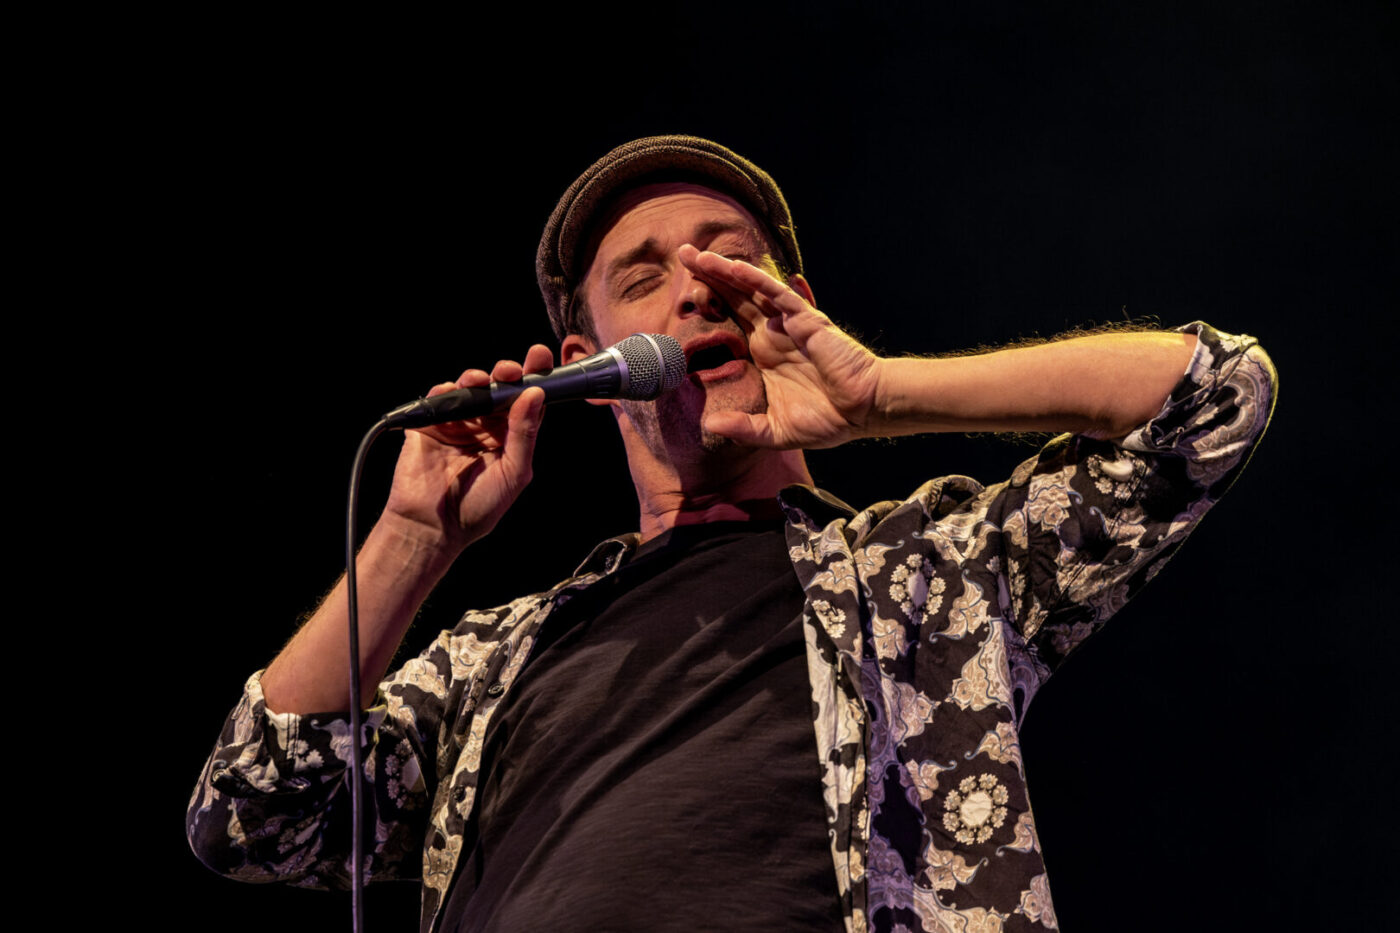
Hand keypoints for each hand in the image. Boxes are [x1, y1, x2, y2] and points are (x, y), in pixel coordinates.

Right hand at [381, 344, 552, 553]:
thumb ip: (524, 434)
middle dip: (507, 372)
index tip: (540, 356)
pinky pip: (439, 399)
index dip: (535, 377)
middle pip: (500, 389)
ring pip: (471, 388)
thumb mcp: (513, 472)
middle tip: (510, 370)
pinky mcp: (431, 425)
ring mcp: (459, 423)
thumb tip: (535, 395)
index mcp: (511, 437)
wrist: (433, 527)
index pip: (527, 402)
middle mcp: (486, 426)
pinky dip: (446, 391)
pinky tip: (452, 393)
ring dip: (477, 378)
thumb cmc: (478, 508)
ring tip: (480, 381)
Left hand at [678, 245, 882, 448]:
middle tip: (682, 253)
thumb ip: (744, 428)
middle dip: (708, 275)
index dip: (708, 304)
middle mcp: (772, 334)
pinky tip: (734, 268)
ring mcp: (788, 325)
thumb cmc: (827, 420)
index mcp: (764, 354)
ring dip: (724, 270)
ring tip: (696, 254)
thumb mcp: (776, 431)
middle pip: (734, 296)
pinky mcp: (806, 321)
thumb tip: (708, 424)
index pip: (729, 322)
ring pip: (751, 289)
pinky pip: (778, 295)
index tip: (680, 295)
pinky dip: (757, 280)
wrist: (864, 412)